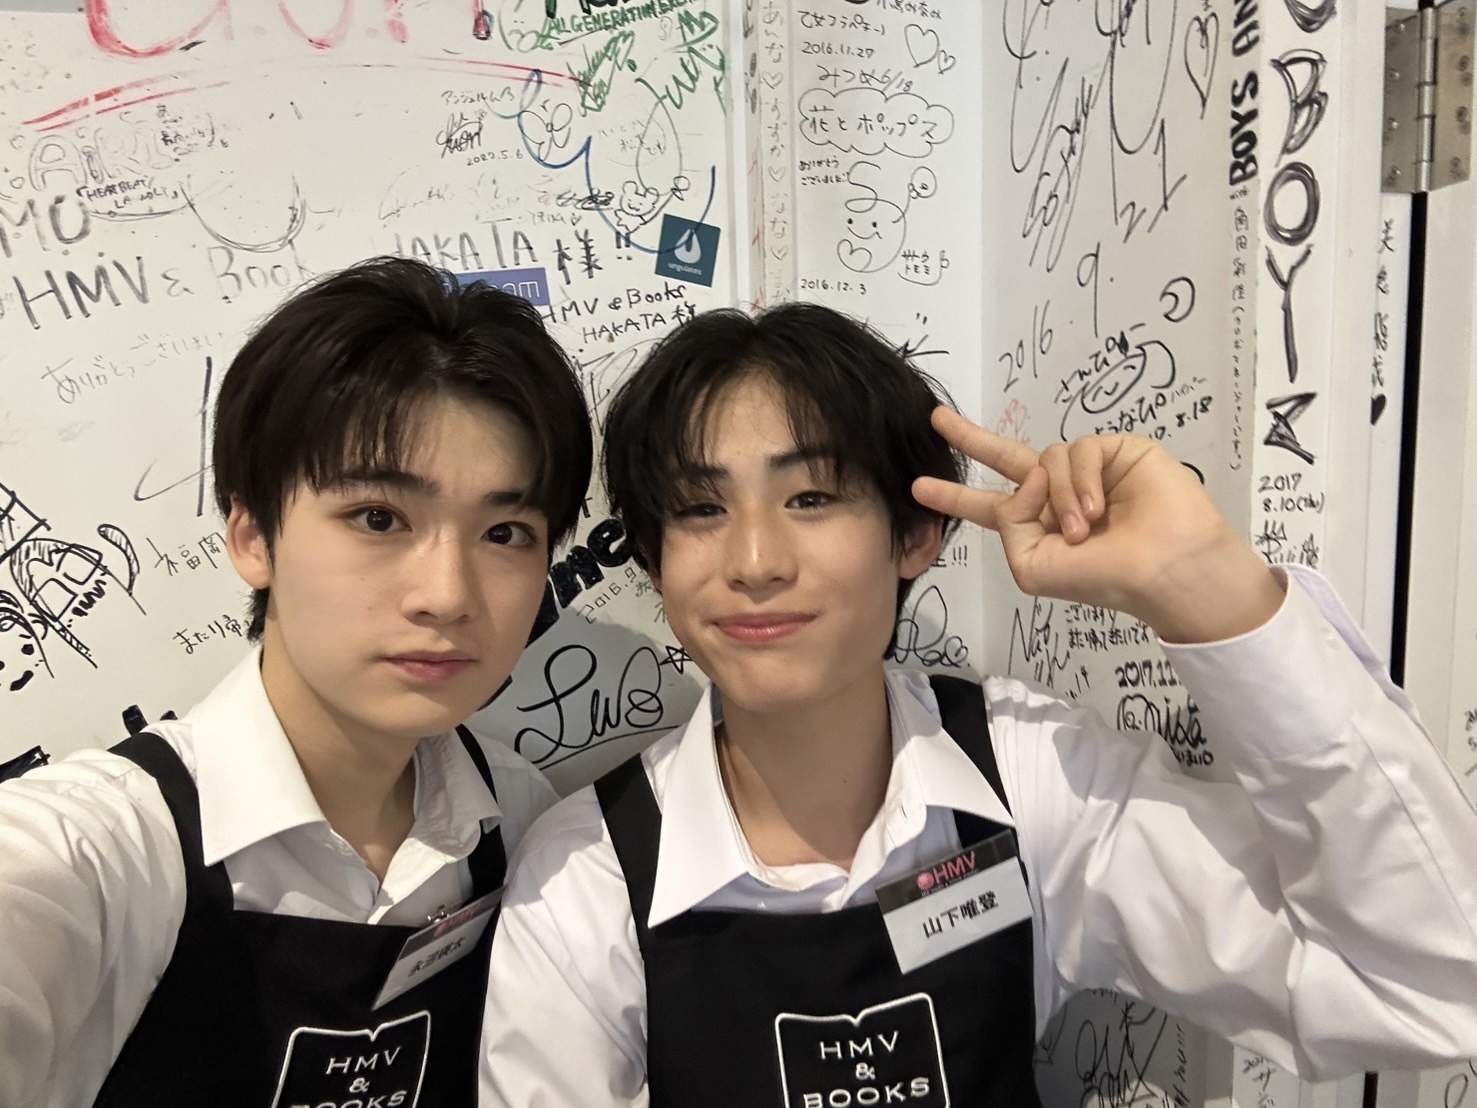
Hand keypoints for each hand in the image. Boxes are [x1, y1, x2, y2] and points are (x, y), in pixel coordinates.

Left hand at [912, 408, 1284, 641]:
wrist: (1164, 569)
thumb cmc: (1102, 577)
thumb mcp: (1033, 568)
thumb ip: (1010, 526)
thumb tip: (1029, 478)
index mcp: (1035, 526)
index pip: (989, 507)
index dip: (954, 498)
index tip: (919, 488)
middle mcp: (1057, 494)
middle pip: (1006, 458)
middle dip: (970, 439)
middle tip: (936, 419)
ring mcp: (1087, 471)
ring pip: (1046, 460)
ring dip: (1059, 497)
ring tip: (1085, 528)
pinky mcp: (1116, 451)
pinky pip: (1079, 450)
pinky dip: (1080, 480)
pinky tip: (1098, 507)